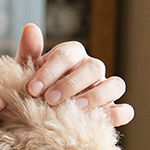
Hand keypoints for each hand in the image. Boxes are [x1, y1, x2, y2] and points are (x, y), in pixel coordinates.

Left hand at [16, 24, 133, 126]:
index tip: (32, 88)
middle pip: (93, 67)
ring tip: (76, 109)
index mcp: (71, 55)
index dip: (50, 70)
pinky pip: (125, 110)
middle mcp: (91, 69)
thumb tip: (30, 27)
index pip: (67, 54)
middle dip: (71, 84)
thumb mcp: (25, 72)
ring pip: (115, 85)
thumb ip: (28, 51)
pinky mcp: (113, 110)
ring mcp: (105, 89)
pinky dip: (118, 115)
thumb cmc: (33, 90)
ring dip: (97, 96)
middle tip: (50, 100)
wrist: (36, 115)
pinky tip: (100, 122)